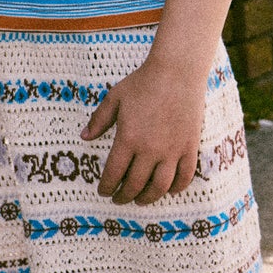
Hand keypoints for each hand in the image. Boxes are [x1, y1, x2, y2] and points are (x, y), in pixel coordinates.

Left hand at [81, 56, 205, 204]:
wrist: (177, 72)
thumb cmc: (143, 82)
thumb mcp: (114, 98)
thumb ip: (99, 120)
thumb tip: (83, 137)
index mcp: (127, 139)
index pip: (113, 174)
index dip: (106, 188)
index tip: (103, 192)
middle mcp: (149, 150)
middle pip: (135, 185)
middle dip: (124, 197)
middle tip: (119, 200)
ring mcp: (171, 150)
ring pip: (159, 187)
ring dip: (148, 198)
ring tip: (141, 200)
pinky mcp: (189, 147)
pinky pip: (184, 176)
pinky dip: (176, 188)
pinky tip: (169, 190)